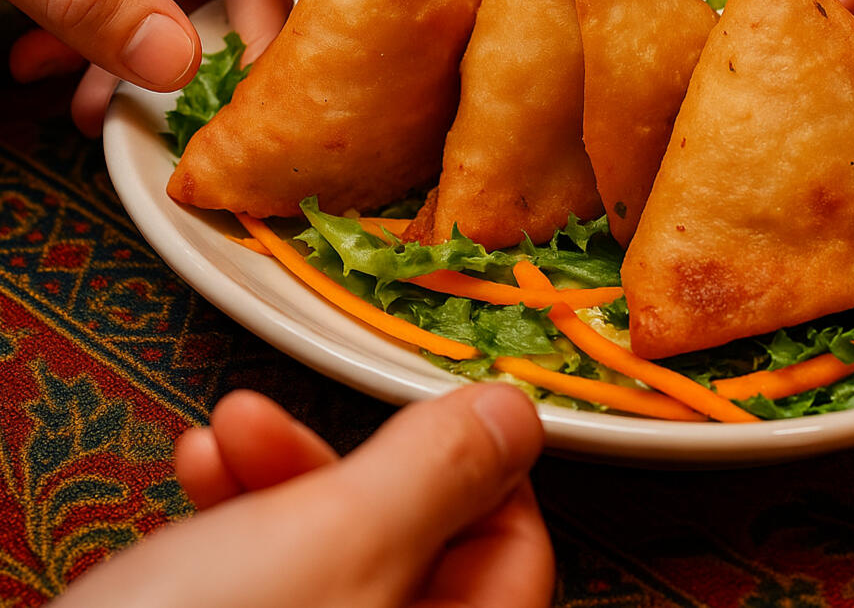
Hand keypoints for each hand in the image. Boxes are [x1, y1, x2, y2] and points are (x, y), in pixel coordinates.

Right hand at [55, 386, 554, 607]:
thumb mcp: (339, 538)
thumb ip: (442, 470)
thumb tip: (516, 414)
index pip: (515, 548)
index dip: (471, 462)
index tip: (421, 409)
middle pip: (411, 546)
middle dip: (334, 463)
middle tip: (275, 420)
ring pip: (328, 556)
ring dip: (273, 479)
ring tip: (216, 440)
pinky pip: (268, 584)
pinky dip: (233, 524)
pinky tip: (196, 477)